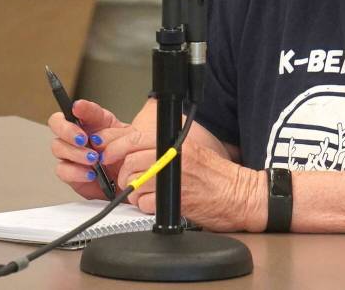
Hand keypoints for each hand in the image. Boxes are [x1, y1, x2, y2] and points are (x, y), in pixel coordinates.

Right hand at [48, 99, 136, 200]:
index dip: (78, 107)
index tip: (78, 107)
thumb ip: (112, 134)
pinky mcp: (69, 172)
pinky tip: (90, 174)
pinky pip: (63, 170)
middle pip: (57, 123)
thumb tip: (96, 135)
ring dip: (75, 153)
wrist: (129, 179)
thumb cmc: (126, 155)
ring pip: (58, 147)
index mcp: (92, 121)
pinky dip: (76, 172)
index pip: (80, 108)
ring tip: (93, 159)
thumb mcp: (127, 139)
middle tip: (82, 139)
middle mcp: (78, 134)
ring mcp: (71, 153)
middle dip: (67, 130)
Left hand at [100, 130, 265, 231]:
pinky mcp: (171, 201)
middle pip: (130, 163)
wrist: (237, 194)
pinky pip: (143, 203)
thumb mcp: (190, 149)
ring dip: (134, 191)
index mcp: (175, 143)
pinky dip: (145, 206)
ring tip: (147, 192)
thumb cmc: (215, 175)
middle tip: (129, 179)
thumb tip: (133, 147)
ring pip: (133, 184)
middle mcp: (171, 157)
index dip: (115, 147)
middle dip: (124, 174)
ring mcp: (171, 179)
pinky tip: (157, 202)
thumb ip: (163, 146)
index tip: (107, 153)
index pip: (134, 139)